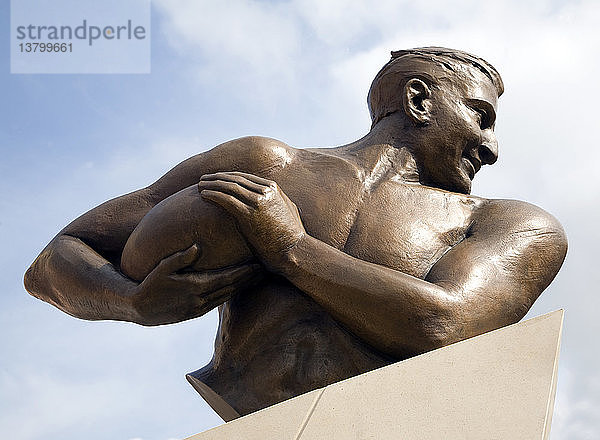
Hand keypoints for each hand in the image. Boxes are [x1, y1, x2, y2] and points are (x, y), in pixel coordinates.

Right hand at [130, 244, 261, 324]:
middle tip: (265, 268)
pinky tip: (237, 287)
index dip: (244, 272)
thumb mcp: (162, 268)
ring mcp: (200, 308)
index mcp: (196, 287)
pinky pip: (219, 301)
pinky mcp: (196, 313)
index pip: (227, 278)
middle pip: (232, 288)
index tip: (257, 264)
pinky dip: (230, 293)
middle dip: (249, 279)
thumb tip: (198, 247)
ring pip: (227, 296)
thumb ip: (181, 258)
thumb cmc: (150, 284)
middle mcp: (201, 300)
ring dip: (242, 287)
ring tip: (256, 277)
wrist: (140, 309)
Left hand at [198, 172, 305, 271]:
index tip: (216, 179)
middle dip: (217, 177)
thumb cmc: (292, 238)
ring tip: (199, 186)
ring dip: (211, 184)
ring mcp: (258, 201)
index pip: (245, 177)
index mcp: (274, 189)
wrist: (295, 252)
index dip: (228, 176)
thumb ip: (279, 201)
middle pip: (235, 178)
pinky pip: (226, 199)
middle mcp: (266, 191)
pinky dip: (213, 194)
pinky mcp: (249, 214)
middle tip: (203, 179)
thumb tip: (273, 198)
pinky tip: (202, 195)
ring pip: (228, 186)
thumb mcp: (289, 212)